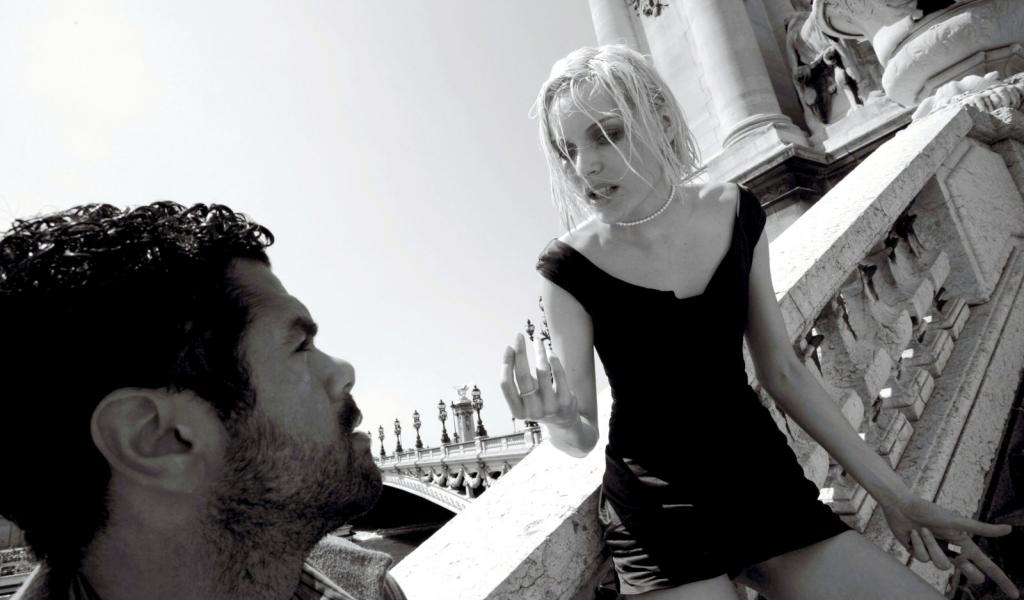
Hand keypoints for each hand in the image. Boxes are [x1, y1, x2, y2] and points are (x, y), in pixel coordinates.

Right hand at [500, 333, 577, 428]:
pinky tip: (549, 351)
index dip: (506, 363)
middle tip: (518, 336)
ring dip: (539, 352)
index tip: (509, 347)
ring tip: (537, 341)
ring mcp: (550, 407)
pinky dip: (553, 360)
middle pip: (522, 376)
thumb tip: (514, 349)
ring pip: (542, 372)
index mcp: (517, 412)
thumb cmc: (540, 403)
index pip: (506, 384)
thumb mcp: (526, 398)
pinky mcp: (565, 401)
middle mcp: (533, 412)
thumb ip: (519, 380)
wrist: (564, 423)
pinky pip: (558, 375)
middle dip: (520, 353)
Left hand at [881, 495, 1016, 597]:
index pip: (988, 566)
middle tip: (962, 559)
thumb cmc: (930, 510)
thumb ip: (981, 529)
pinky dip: (917, 544)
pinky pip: (922, 559)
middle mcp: (953, 551)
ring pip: (941, 565)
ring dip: (931, 545)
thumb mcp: (956, 520)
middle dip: (967, 569)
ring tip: (924, 530)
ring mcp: (937, 554)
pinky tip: (913, 533)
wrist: (902, 506)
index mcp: (965, 544)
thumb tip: (1009, 529)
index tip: (1015, 595)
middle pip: (969, 573)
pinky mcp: (920, 554)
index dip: (1002, 580)